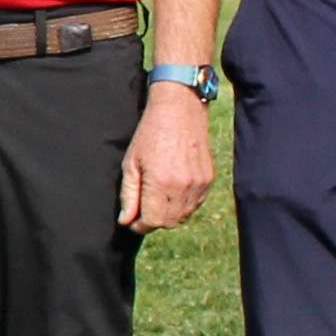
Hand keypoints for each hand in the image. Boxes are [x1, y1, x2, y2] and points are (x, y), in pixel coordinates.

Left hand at [117, 85, 214, 234]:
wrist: (180, 110)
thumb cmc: (150, 134)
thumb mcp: (131, 163)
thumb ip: (128, 195)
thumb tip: (126, 221)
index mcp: (161, 183)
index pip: (153, 222)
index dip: (140, 225)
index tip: (133, 220)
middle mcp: (183, 186)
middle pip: (169, 223)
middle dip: (154, 221)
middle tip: (143, 209)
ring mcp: (199, 184)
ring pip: (183, 216)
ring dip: (169, 215)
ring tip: (157, 198)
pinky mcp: (208, 180)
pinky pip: (195, 205)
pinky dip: (183, 205)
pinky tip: (172, 191)